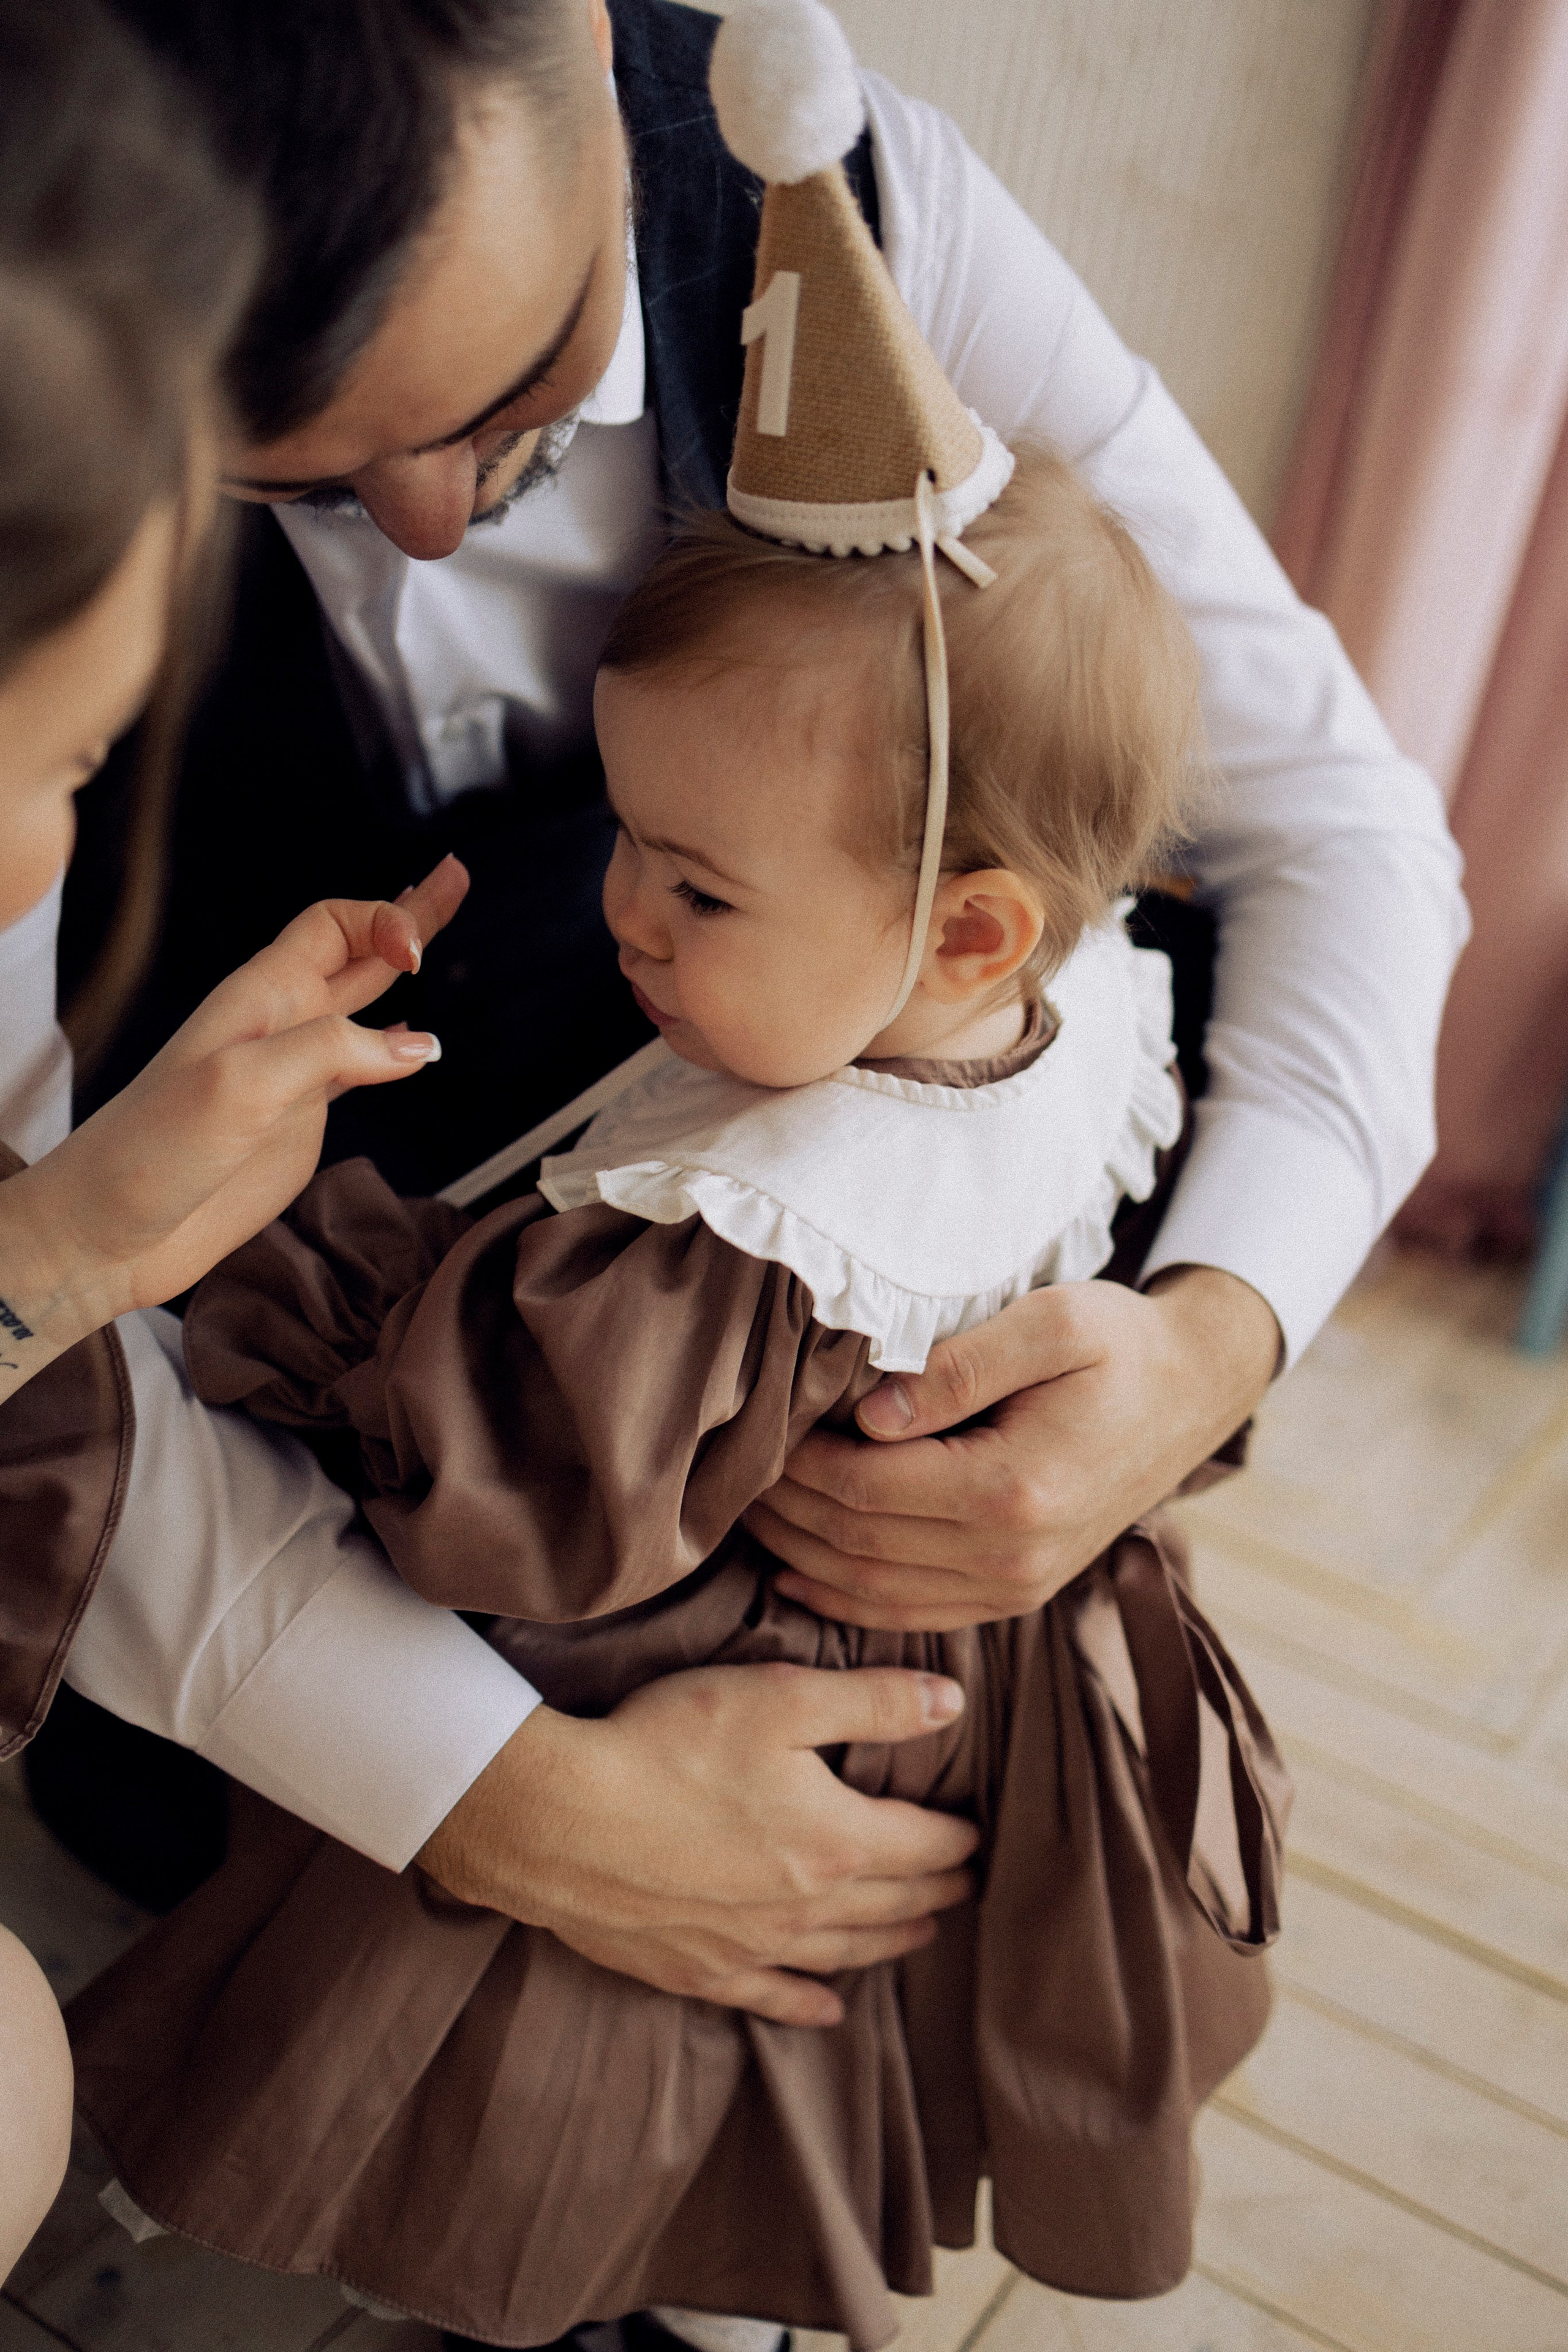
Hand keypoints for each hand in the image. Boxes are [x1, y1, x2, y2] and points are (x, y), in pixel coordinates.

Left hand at [0, 857, 467, 1386]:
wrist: (110, 1231)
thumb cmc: (148, 1152)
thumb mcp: (239, 1085)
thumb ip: (330, 1054)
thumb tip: (416, 1046)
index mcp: (260, 998)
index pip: (333, 926)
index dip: (382, 924)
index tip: (415, 956)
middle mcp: (280, 1027)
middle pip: (354, 951)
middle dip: (408, 915)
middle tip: (454, 878)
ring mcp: (293, 1074)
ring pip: (361, 1006)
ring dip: (400, 973)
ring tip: (433, 944)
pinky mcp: (300, 1121)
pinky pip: (357, 1070)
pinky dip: (393, 1051)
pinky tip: (412, 1047)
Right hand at [416, 1661, 979, 2026]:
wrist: (559, 1820)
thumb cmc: (668, 1744)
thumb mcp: (779, 1697)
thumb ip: (873, 1701)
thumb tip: (953, 1703)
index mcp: (837, 1840)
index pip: (924, 1845)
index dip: (957, 1838)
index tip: (976, 1834)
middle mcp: (806, 1907)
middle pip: (893, 1903)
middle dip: (936, 1891)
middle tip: (965, 1885)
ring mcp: (752, 1947)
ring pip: (844, 1952)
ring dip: (889, 1942)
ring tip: (920, 1933)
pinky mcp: (698, 1970)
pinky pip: (772, 1998)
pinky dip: (808, 2005)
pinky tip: (829, 2009)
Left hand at [746, 1268, 1281, 1631]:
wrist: (1191, 1391)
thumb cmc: (1119, 1342)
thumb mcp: (1053, 1321)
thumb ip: (958, 1365)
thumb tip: (867, 1413)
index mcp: (1014, 1489)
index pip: (863, 1489)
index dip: (796, 1462)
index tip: (759, 1419)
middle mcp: (1012, 1557)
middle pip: (856, 1544)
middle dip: (783, 1507)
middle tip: (729, 1464)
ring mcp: (1016, 1586)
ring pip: (872, 1590)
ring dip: (799, 1554)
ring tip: (745, 1508)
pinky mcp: (1016, 1593)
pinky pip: (910, 1614)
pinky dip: (844, 1600)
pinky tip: (795, 1574)